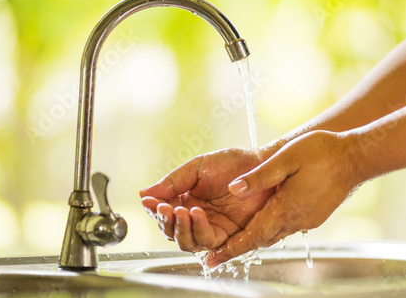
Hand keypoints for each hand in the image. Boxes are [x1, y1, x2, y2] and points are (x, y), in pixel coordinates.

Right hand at [140, 144, 281, 251]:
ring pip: (187, 241)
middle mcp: (197, 216)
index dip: (155, 210)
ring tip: (180, 210)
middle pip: (172, 232)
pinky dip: (199, 229)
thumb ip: (172, 182)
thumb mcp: (196, 168)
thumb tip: (144, 194)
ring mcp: (212, 227)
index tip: (150, 202)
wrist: (262, 165)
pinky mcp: (228, 235)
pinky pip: (208, 241)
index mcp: (186, 199)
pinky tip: (196, 213)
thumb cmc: (233, 163)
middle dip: (166, 221)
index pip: (164, 213)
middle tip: (166, 208)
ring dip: (180, 228)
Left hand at [205, 131, 360, 266]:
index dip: (231, 249)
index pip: (253, 236)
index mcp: (287, 207)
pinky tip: (261, 224)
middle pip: (261, 240)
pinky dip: (269, 230)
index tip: (212, 260)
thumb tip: (234, 189)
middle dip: (237, 248)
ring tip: (232, 243)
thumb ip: (260, 175)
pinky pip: (285, 228)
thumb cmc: (321, 153)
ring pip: (273, 235)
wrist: (354, 157)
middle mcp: (296, 220)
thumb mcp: (286, 157)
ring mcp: (306, 220)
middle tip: (214, 256)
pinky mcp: (313, 216)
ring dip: (253, 240)